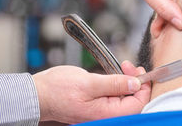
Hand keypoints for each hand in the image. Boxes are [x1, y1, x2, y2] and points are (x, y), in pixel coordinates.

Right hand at [33, 61, 150, 123]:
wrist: (38, 94)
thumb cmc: (57, 90)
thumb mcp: (88, 82)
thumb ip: (114, 84)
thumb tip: (135, 84)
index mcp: (105, 114)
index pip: (137, 105)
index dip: (143, 88)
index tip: (141, 72)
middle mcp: (105, 115)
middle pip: (133, 102)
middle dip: (136, 81)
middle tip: (130, 65)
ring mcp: (101, 111)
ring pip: (125, 97)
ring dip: (127, 81)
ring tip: (123, 66)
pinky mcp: (98, 105)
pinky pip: (115, 96)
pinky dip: (118, 83)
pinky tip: (116, 73)